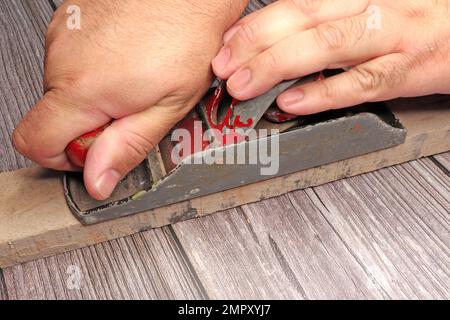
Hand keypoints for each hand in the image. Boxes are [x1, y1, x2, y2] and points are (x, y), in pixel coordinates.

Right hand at [13, 0, 246, 199]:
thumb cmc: (188, 34)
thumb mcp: (169, 106)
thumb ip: (128, 146)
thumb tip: (98, 180)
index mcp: (83, 88)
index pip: (34, 143)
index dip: (64, 159)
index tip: (97, 151)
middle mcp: (63, 58)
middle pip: (54, 118)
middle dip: (92, 126)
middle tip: (134, 110)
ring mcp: (63, 35)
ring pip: (65, 90)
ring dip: (96, 97)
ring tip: (136, 81)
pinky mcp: (70, 20)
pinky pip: (72, 62)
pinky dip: (96, 72)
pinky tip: (128, 61)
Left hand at [212, 0, 449, 114]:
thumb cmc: (410, 20)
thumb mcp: (363, 10)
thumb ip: (319, 21)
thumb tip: (269, 36)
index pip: (294, 3)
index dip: (254, 26)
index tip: (225, 46)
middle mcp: (371, 8)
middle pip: (303, 19)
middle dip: (255, 44)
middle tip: (223, 67)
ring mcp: (391, 38)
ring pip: (326, 46)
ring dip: (278, 66)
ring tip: (244, 85)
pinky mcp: (408, 70)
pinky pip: (361, 82)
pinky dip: (324, 92)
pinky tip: (292, 102)